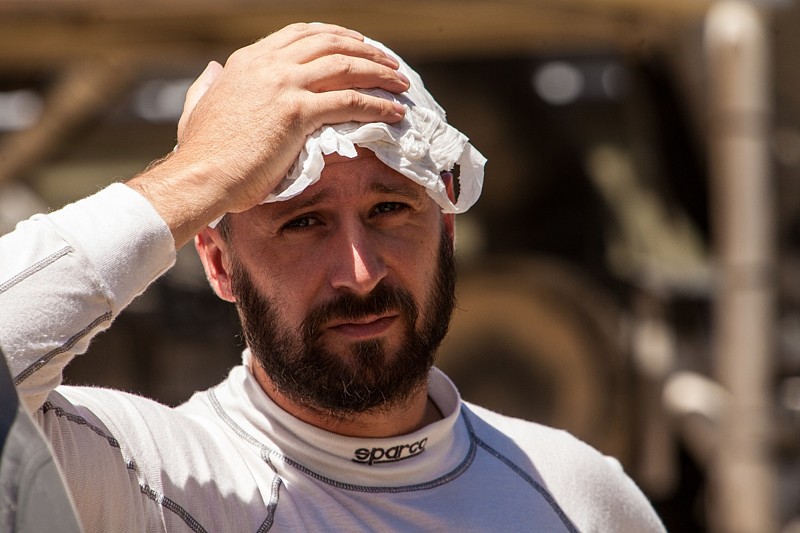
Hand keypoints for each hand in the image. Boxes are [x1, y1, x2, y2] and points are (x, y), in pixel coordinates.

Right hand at [129, 22, 407, 246]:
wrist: (201, 176)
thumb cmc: (200, 154)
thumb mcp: (199, 105)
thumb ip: (207, 84)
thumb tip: (212, 69)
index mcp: (248, 60)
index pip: (301, 34)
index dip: (336, 36)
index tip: (358, 46)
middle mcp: (268, 65)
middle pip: (330, 43)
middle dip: (366, 51)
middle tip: (388, 64)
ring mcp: (284, 85)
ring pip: (346, 67)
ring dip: (380, 73)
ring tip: (401, 85)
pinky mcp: (297, 112)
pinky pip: (350, 101)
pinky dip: (377, 105)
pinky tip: (394, 112)